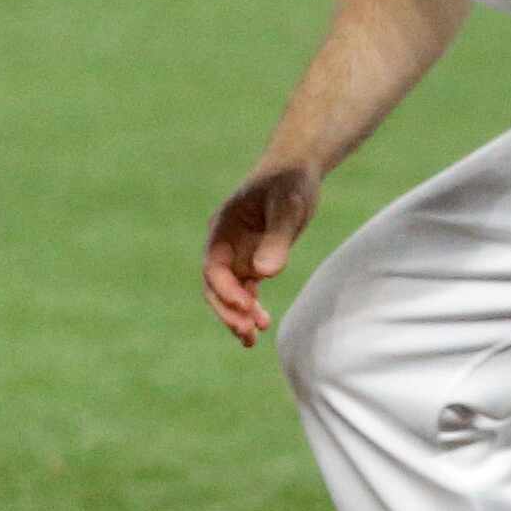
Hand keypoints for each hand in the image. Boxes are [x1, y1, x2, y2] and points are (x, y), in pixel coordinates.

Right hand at [203, 164, 319, 345]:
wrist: (297, 170)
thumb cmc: (290, 182)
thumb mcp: (287, 207)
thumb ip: (276, 239)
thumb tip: (264, 274)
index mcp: (222, 228)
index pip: (213, 267)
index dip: (225, 290)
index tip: (245, 307)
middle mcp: (224, 244)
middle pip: (215, 285)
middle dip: (227, 310)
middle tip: (246, 333)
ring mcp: (238, 254)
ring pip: (230, 292)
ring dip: (238, 315)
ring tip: (252, 340)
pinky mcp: (254, 260)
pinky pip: (246, 290)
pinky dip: (250, 309)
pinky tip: (261, 326)